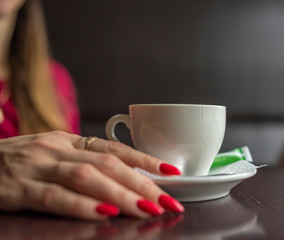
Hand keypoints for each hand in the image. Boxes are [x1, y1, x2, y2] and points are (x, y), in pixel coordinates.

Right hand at [0, 131, 183, 219]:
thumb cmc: (19, 163)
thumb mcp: (53, 154)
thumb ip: (84, 162)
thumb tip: (125, 178)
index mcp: (68, 140)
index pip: (114, 148)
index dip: (144, 159)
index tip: (171, 172)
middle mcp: (56, 148)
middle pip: (108, 164)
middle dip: (141, 183)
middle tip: (166, 200)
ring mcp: (37, 166)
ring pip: (87, 177)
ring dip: (120, 194)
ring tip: (146, 209)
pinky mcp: (18, 188)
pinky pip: (54, 196)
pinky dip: (82, 205)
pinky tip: (103, 213)